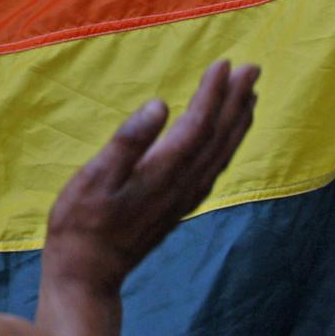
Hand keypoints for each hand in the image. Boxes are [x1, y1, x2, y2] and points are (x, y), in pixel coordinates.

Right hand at [43, 61, 259, 297]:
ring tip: (250, 96)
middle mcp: (183, 184)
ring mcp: (184, 197)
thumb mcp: (95, 177)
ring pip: (221, 153)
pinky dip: (227, 146)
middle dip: (236, 101)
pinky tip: (226, 138)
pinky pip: (214, 168)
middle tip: (253, 69)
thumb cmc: (82, 222)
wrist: (89, 272)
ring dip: (237, 122)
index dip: (213, 93)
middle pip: (219, 136)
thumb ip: (128, 141)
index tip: (223, 63)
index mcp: (163, 171)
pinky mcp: (179, 206)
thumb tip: (159, 105)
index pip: (198, 124)